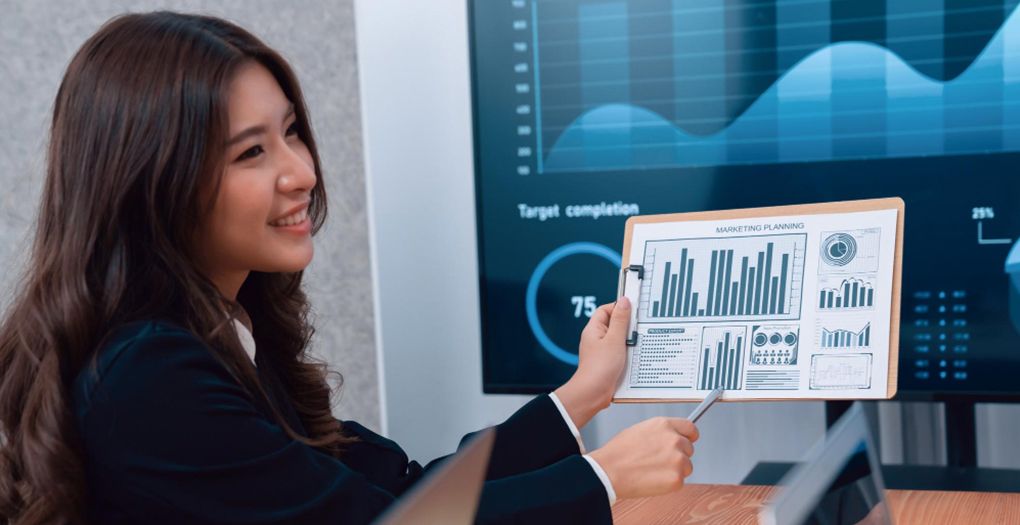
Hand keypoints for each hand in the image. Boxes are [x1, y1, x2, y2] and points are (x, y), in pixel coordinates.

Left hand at [553, 297, 630, 428]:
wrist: (592, 394)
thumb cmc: (599, 368)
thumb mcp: (614, 340)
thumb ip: (620, 320)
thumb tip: (624, 302)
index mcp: (594, 329)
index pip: (606, 309)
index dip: (619, 307)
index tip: (633, 309)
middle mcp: (596, 339)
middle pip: (614, 324)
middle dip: (627, 326)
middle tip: (638, 328)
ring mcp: (602, 351)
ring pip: (619, 339)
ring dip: (629, 341)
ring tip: (637, 344)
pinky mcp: (608, 362)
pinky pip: (621, 352)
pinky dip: (629, 353)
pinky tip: (636, 356)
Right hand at [589, 417, 698, 499]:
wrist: (609, 471)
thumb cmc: (618, 452)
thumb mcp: (640, 430)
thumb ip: (660, 433)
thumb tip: (668, 438)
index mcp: (664, 425)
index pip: (691, 428)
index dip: (689, 436)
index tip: (688, 441)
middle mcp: (674, 439)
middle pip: (689, 449)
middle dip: (678, 456)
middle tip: (659, 462)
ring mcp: (677, 459)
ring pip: (686, 467)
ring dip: (675, 470)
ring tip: (653, 471)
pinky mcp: (676, 478)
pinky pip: (679, 482)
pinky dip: (669, 484)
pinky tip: (653, 480)